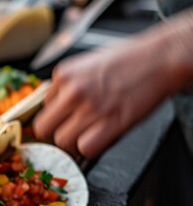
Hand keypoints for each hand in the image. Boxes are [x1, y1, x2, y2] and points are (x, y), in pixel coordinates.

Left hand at [33, 10, 192, 158]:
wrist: (161, 58)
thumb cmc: (129, 60)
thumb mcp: (87, 64)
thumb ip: (68, 85)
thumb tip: (57, 106)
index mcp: (64, 74)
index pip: (44, 107)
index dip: (57, 115)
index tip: (68, 117)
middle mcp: (72, 91)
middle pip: (44, 128)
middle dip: (56, 133)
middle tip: (70, 133)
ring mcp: (90, 108)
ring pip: (62, 141)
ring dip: (74, 143)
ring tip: (89, 135)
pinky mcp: (110, 122)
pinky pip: (86, 148)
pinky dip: (91, 148)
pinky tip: (101, 138)